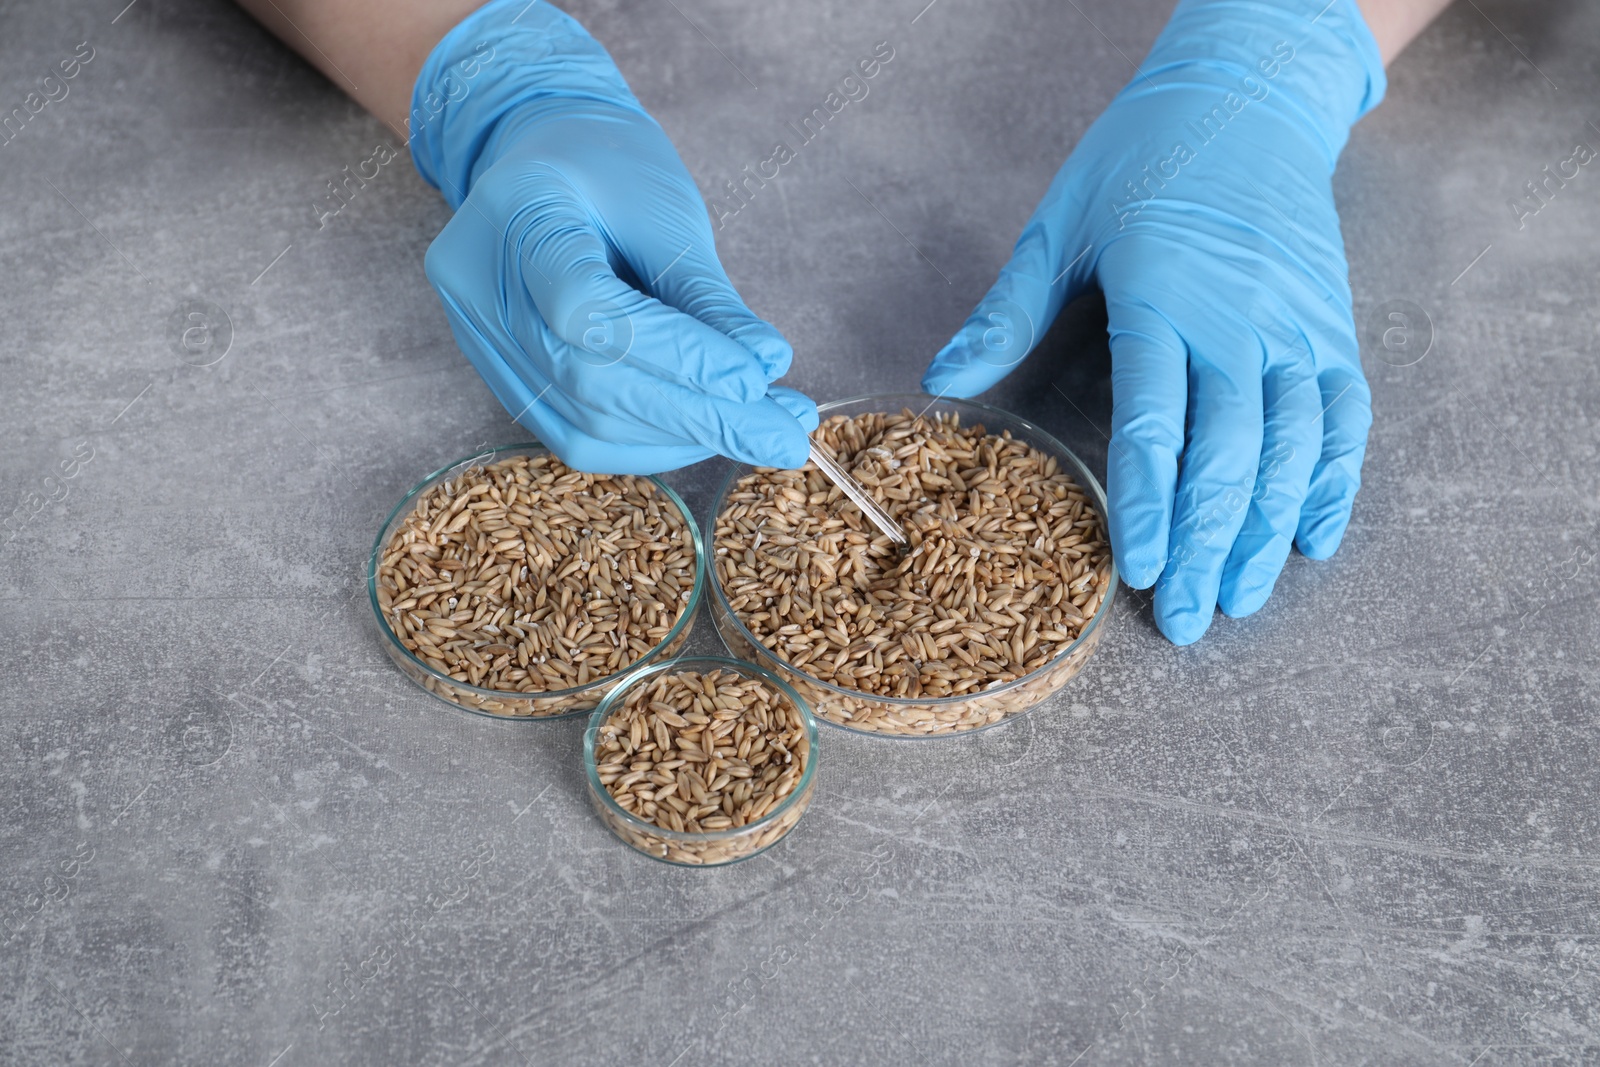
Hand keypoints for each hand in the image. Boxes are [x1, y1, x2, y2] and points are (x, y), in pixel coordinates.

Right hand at [410, 0, 814, 473]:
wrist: (545, 158)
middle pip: (587, 380)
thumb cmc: (610, 171)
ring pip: (584, 423)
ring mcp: (478, 340)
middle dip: (698, 415)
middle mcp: (478, 285)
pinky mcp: (501, 379)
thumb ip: (708, 296)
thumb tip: (766, 369)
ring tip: (765, 428)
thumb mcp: (667, 213)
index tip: (756, 381)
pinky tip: (710, 431)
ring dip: (684, 437)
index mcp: (518, 211)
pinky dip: (650, 445)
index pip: (588, 307)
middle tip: (786, 433)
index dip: (676, 354)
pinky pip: (576, 436)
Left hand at [922, 0, 1386, 643]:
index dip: (1150, 501)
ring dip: (1271, 529)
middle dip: (1211, 543)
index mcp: (1165, 294)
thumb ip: (1009, 311)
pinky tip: (1315, 537)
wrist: (1250, 94)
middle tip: (1191, 621)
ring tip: (1244, 598)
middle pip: (1232, 451)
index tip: (1142, 571)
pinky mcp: (1335, 325)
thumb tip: (943, 381)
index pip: (1157, 418)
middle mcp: (1242, 318)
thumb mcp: (1061, 222)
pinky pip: (1347, 414)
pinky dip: (1337, 479)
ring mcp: (1299, 324)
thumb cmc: (1140, 158)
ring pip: (1297, 446)